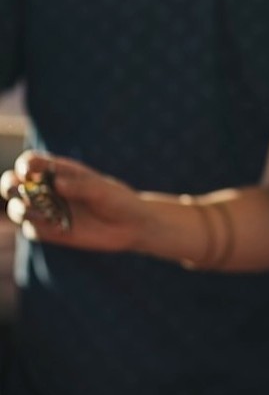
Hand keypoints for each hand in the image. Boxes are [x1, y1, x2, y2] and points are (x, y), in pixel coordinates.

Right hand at [1, 152, 144, 252]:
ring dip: (20, 209)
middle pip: (14, 183)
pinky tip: (54, 228)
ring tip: (39, 211)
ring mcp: (48, 211)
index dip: (24, 165)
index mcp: (60, 171)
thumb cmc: (118, 200)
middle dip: (9, 185)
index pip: (31, 162)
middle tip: (18, 190)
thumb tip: (56, 184)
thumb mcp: (103, 190)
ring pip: (18, 208)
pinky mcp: (52, 232)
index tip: (27, 172)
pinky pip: (32, 230)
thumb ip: (81, 186)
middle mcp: (49, 190)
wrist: (131, 226)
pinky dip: (35, 228)